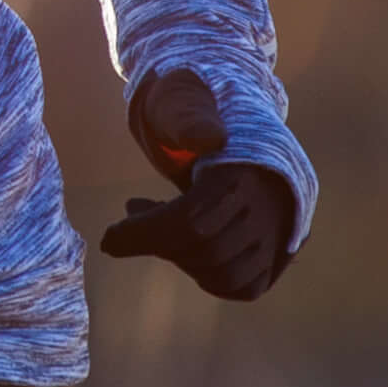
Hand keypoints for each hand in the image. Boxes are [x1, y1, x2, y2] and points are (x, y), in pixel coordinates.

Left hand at [99, 69, 294, 299]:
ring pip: (226, 275)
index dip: (145, 233)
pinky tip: (185, 249)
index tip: (108, 237)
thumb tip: (210, 138)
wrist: (234, 129)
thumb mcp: (182, 100)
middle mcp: (271, 206)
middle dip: (159, 242)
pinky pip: (243, 286)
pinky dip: (208, 276)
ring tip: (160, 230)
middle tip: (131, 223)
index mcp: (245, 170)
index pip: (192, 220)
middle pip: (207, 250)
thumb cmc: (193, 113)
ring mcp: (279, 232)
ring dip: (182, 259)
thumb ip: (187, 118)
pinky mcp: (279, 253)